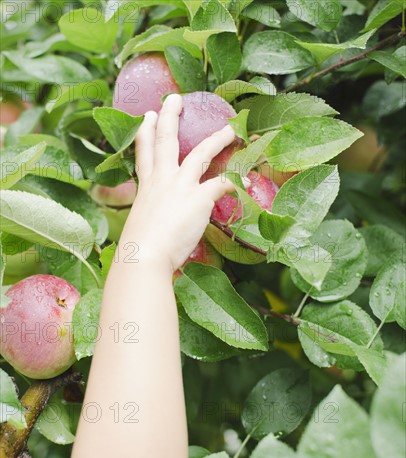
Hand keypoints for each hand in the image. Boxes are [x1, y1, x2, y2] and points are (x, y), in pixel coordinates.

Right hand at [125, 93, 235, 272]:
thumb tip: (161, 226)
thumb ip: (154, 219)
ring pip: (200, 154)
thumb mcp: (142, 226)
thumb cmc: (138, 250)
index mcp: (146, 188)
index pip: (144, 154)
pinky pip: (222, 184)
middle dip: (170, 118)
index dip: (146, 133)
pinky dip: (235, 181)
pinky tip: (246, 180)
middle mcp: (162, 181)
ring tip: (229, 129)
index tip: (148, 117)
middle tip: (175, 99)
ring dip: (217, 140)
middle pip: (166, 142)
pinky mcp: (199, 199)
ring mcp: (180, 187)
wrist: (143, 256)